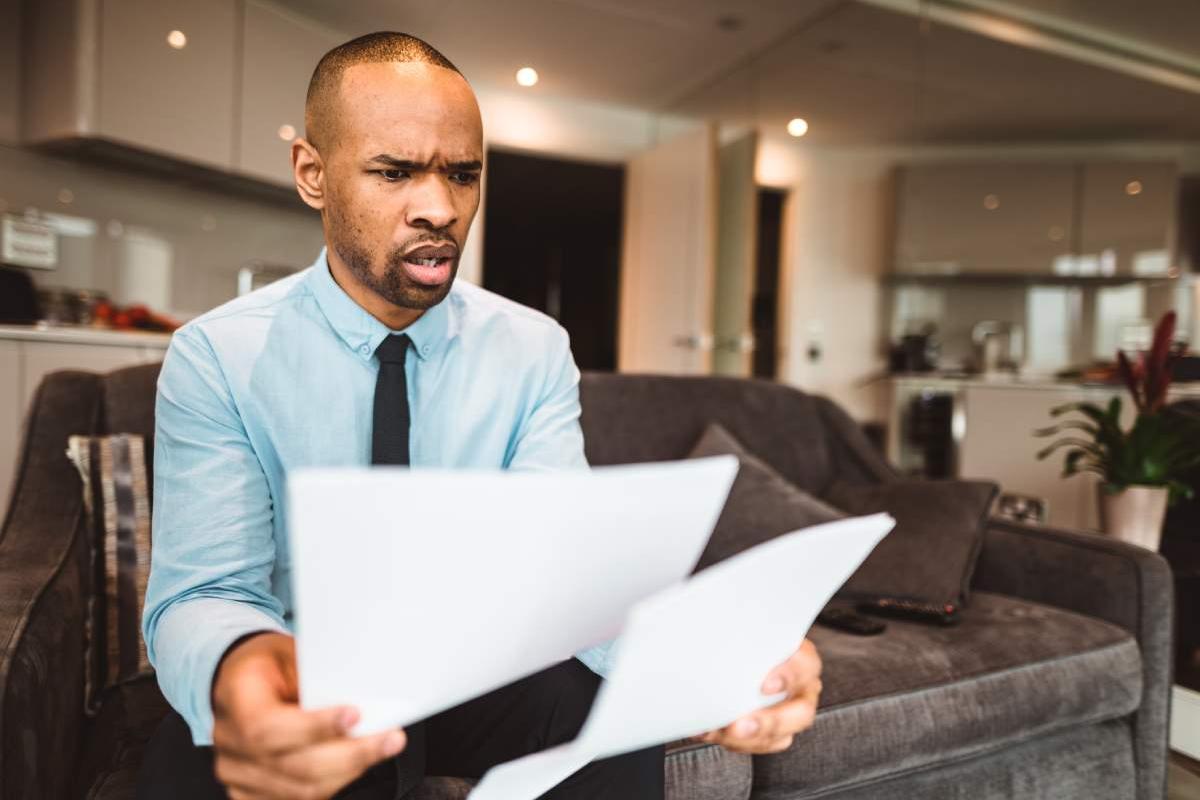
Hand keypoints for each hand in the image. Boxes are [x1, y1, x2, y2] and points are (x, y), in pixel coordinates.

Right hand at [211, 632, 406, 799]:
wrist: (242, 679)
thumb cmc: (270, 664)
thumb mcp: (291, 654)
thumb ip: (317, 677)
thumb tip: (361, 694)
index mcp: (236, 701)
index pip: (268, 728)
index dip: (314, 727)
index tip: (355, 715)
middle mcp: (230, 743)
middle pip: (292, 767)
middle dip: (350, 755)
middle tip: (389, 739)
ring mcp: (238, 773)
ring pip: (301, 790)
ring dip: (348, 771)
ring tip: (380, 748)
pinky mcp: (251, 792)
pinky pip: (297, 799)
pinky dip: (332, 783)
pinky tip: (354, 764)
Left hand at [698, 639, 822, 754]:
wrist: (741, 653)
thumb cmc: (747, 637)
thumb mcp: (748, 629)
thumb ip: (741, 633)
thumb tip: (713, 630)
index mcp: (801, 657)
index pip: (805, 665)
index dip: (789, 676)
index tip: (765, 686)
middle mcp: (803, 688)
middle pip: (801, 712)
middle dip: (770, 722)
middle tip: (740, 726)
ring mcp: (792, 713)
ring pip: (781, 735)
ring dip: (748, 738)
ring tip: (720, 732)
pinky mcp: (775, 732)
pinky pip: (761, 744)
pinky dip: (735, 742)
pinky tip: (712, 731)